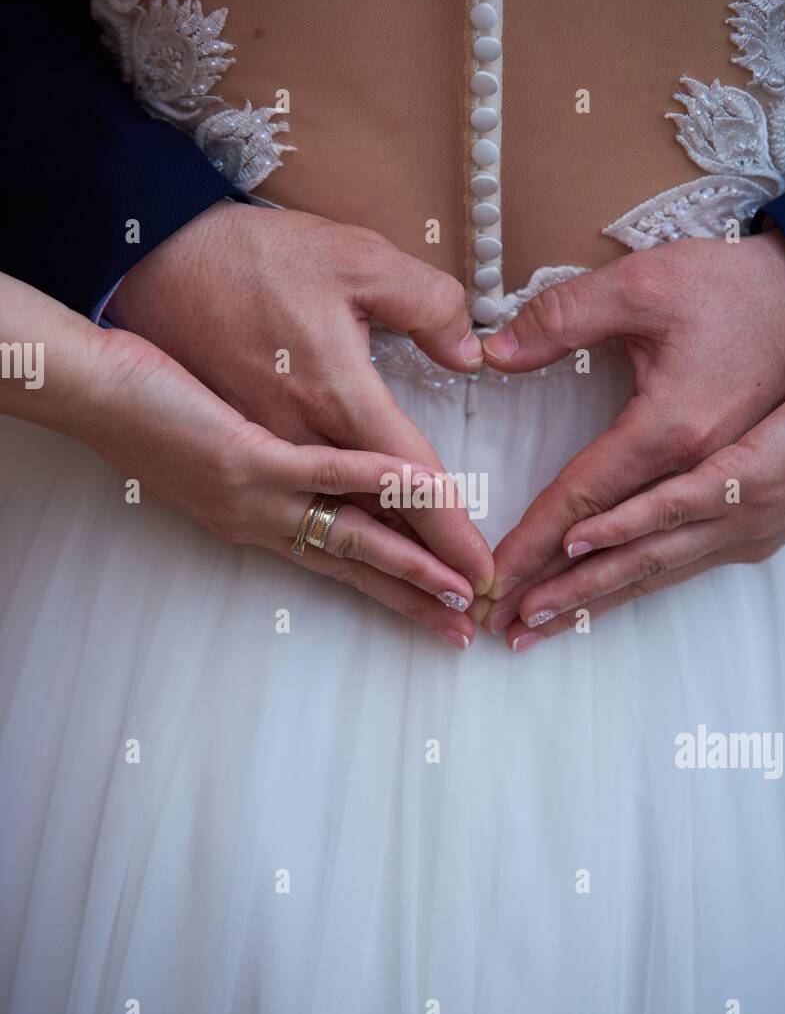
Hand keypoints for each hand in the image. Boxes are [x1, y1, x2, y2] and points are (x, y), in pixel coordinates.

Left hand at [0, 274, 477, 648]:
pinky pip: (319, 471)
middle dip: (416, 598)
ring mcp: (252, 495)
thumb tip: (322, 470)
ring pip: (347, 533)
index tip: (442, 608)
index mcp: (259, 521)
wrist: (89, 388)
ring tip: (456, 581)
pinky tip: (416, 485)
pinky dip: (372, 477)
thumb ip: (274, 468)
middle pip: (355, 567)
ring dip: (411, 558)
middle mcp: (260, 522)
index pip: (342, 562)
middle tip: (465, 624)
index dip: (397, 588)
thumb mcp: (218, 451)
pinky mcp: (241, 456)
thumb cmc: (151, 407)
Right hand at [110, 200, 492, 594]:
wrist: (137, 271)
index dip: (447, 530)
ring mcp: (253, 468)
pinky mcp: (232, 464)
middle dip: (422, 577)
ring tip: (429, 608)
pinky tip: (362, 560)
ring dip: (384, 577)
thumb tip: (470, 355)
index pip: (406, 481)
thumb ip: (424, 305)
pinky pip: (297, 511)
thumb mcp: (353, 258)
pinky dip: (337, 537)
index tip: (480, 569)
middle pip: (370, 529)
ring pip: (332, 536)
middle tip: (466, 612)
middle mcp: (291, 447)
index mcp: (330, 396)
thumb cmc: (235, 258)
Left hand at [481, 230, 784, 629]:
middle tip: (502, 624)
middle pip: (613, 551)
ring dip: (591, 599)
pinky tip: (609, 593)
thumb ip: (563, 318)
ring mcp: (736, 497)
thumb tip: (495, 353)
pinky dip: (638, 574)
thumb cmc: (742, 288)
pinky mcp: (751, 499)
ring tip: (539, 626)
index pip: (583, 498)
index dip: (532, 541)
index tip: (494, 575)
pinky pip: (683, 551)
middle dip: (553, 591)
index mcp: (674, 428)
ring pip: (650, 563)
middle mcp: (705, 476)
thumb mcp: (644, 285)